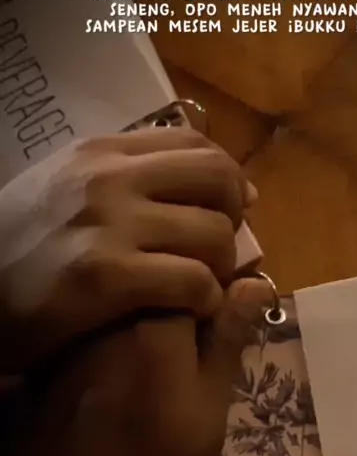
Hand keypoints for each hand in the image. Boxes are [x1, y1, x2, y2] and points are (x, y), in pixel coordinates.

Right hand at [0, 127, 256, 373]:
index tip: (234, 208)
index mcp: (100, 152)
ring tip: (203, 285)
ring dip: (221, 267)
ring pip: (214, 234)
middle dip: (235, 216)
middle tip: (220, 249)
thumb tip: (203, 179)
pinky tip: (191, 310)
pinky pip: (193, 281)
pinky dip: (206, 299)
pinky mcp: (106, 277)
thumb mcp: (63, 188)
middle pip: (217, 178)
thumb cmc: (19, 248)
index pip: (195, 144)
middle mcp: (108, 177)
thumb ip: (125, 176)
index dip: (229, 177)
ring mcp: (108, 224)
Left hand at [1, 279, 268, 455]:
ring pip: (130, 305)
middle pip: (159, 283)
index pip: (197, 271)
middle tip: (202, 350)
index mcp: (155, 324)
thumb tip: (255, 284)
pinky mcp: (54, 357)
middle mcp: (109, 315)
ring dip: (154, 321)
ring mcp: (76, 334)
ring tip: (165, 370)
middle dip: (187, 301)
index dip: (220, 289)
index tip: (233, 318)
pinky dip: (120, 342)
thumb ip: (227, 344)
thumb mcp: (207, 415)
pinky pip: (101, 329)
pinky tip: (126, 383)